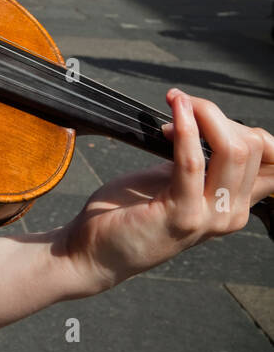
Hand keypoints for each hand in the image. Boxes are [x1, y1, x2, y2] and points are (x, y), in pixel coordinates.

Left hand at [56, 89, 273, 295]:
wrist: (95, 251)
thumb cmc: (131, 211)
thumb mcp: (177, 181)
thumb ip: (203, 161)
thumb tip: (212, 123)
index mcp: (236, 204)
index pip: (272, 159)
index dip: (246, 128)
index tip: (204, 114)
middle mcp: (232, 213)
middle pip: (252, 147)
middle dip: (217, 115)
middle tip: (181, 104)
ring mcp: (210, 217)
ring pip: (232, 151)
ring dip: (204, 115)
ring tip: (176, 101)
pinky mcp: (181, 214)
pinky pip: (192, 162)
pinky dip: (185, 129)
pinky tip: (174, 109)